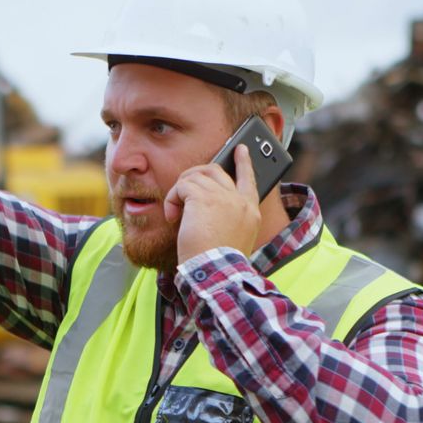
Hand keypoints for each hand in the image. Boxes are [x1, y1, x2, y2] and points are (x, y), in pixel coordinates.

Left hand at [163, 144, 260, 264]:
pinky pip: (182, 186)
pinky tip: (172, 216)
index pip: (249, 179)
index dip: (244, 162)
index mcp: (250, 212)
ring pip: (195, 176)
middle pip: (216, 171)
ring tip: (176, 212)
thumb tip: (206, 209)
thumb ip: (228, 220)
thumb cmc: (221, 264)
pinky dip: (173, 199)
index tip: (240, 149)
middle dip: (195, 174)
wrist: (217, 272)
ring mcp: (222, 197)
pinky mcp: (202, 198)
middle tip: (183, 190)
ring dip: (180, 192)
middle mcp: (239, 200)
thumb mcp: (234, 239)